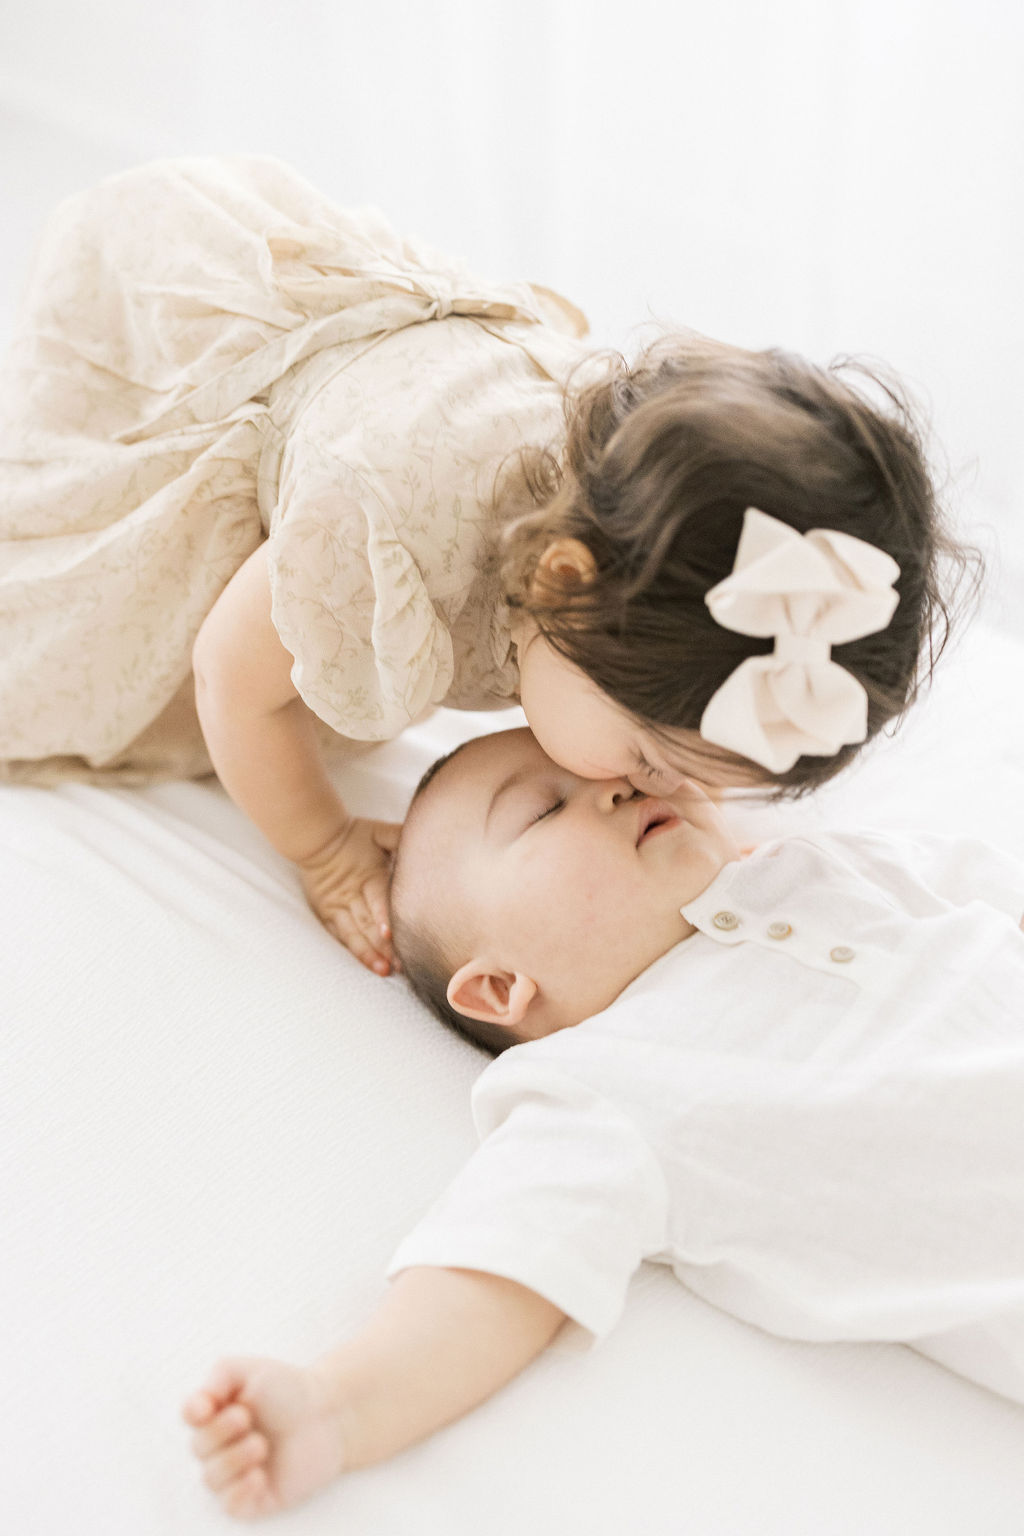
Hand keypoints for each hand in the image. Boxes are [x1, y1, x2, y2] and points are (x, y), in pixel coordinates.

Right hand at [183, 1356, 347, 1519]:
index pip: (189, 1415)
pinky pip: (231, 1506)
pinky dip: (239, 1492)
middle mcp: (221, 1444)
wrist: (328, 1415)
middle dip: (219, 1431)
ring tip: (261, 1445)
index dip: (193, 1413)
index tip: (208, 1407)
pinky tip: (259, 1476)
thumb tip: (196, 1406)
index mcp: (217, 1411)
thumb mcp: (252, 1370)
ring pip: (211, 1479)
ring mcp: (235, 1473)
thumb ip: (218, 1377)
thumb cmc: (288, 1390)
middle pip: (198, 1447)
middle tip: (246, 1418)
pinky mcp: (253, 1498)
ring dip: (233, 1460)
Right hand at [297, 816, 401, 974]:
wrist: (316, 838)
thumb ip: (398, 836)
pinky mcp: (328, 915)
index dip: (383, 916)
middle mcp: (352, 895)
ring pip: (355, 934)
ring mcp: (338, 907)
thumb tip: (424, 837)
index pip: (377, 898)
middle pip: (368, 923)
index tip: (390, 934)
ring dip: (370, 953)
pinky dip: (356, 951)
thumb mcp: (377, 832)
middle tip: (401, 965)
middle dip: (384, 945)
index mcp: (367, 875)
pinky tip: (369, 964)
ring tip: (385, 970)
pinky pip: (342, 937)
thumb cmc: (353, 835)